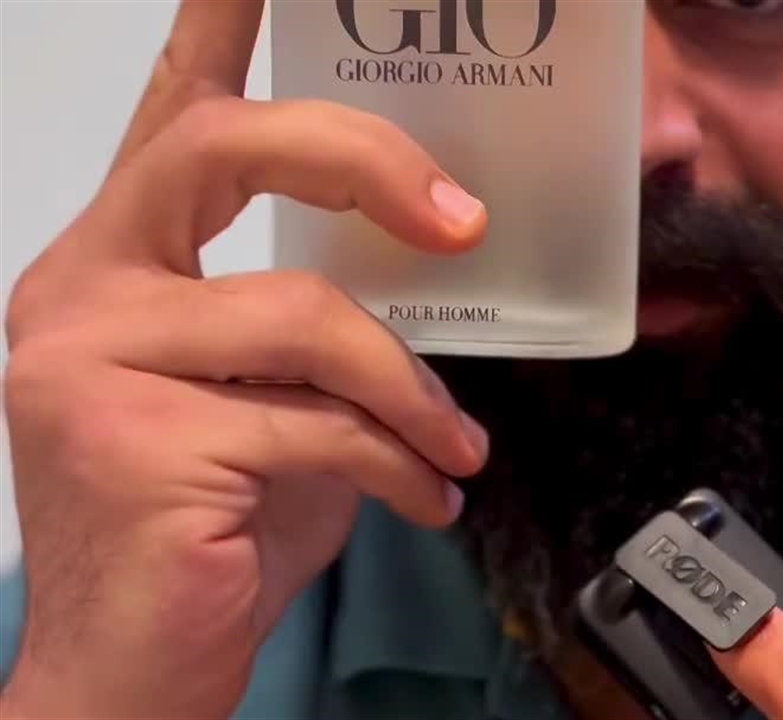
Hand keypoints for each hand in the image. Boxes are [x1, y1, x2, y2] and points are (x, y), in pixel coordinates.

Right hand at [1, 1, 488, 716]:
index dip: (215, 26)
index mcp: (115, 260)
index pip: (170, 116)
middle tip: (461, 220)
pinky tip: (427, 497)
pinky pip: (321, 424)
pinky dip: (401, 462)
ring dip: (412, 391)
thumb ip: (316, 320)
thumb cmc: (213, 520)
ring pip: (304, 318)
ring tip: (454, 448)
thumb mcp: (273, 396)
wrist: (136, 660)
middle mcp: (78, 288)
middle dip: (364, 164)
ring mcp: (88, 362)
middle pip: (222, 149)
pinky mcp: (134, 442)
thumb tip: (440, 261)